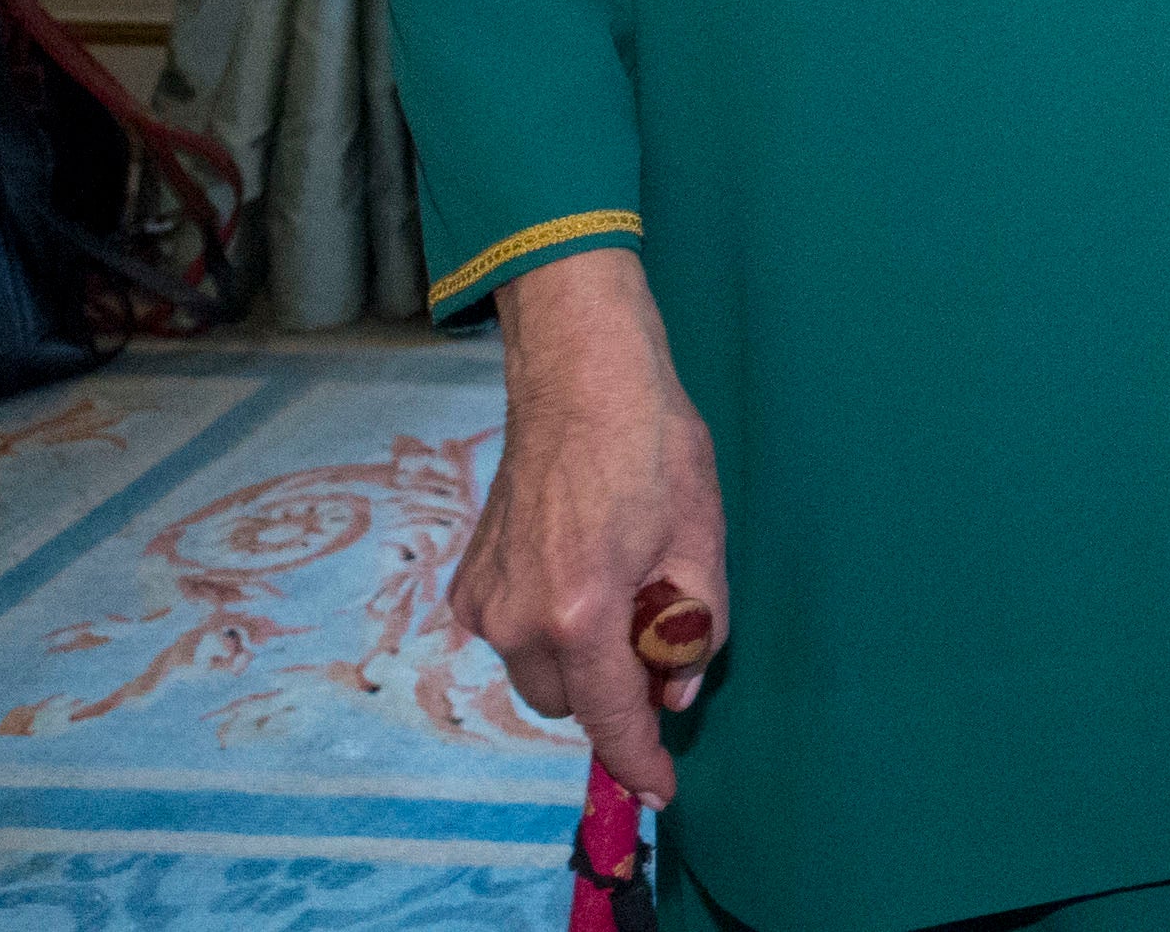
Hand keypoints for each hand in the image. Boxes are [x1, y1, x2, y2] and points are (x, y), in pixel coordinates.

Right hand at [458, 252, 726, 802]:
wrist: (579, 379)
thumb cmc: (653, 446)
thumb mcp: (702, 539)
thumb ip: (694, 628)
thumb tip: (676, 691)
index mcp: (581, 612)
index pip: (612, 716)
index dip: (638, 759)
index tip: (657, 791)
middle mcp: (518, 619)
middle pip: (573, 701)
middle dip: (615, 685)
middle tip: (656, 622)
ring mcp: (484, 602)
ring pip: (540, 671)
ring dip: (581, 653)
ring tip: (619, 575)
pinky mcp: (467, 582)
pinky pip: (514, 635)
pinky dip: (549, 623)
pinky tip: (579, 561)